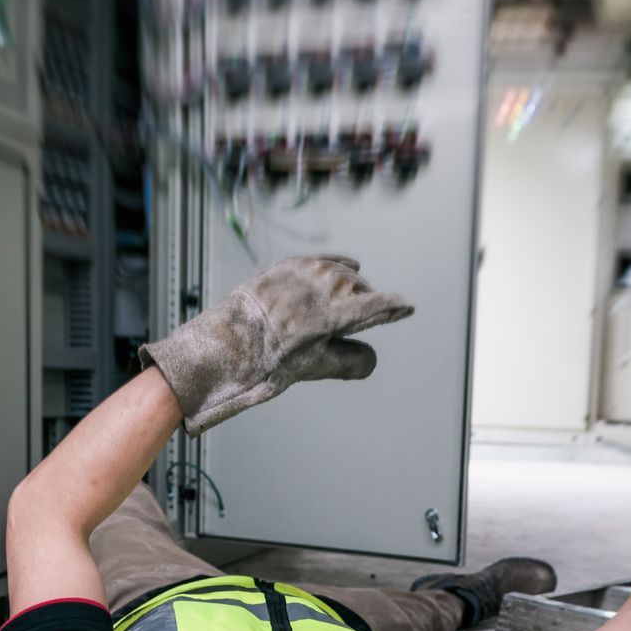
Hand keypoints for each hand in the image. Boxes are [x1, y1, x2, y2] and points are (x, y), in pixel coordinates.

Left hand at [138, 255, 413, 435]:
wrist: (222, 346)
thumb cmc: (266, 363)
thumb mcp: (313, 369)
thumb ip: (348, 362)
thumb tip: (368, 359)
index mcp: (336, 313)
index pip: (377, 306)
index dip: (395, 308)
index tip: (407, 308)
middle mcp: (323, 286)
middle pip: (359, 289)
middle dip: (370, 301)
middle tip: (376, 315)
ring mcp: (303, 273)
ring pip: (340, 274)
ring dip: (352, 285)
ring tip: (356, 298)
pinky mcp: (285, 267)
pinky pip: (320, 261)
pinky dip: (334, 265)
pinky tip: (343, 267)